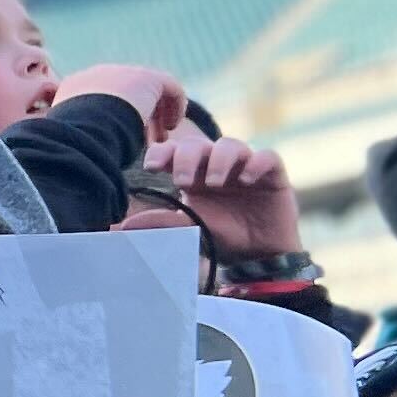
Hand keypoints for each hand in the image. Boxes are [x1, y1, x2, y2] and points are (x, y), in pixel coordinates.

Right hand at [57, 63, 185, 140]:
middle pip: (126, 92)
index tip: (122, 138)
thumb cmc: (75, 141)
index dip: (115, 118)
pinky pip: (168, 87)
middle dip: (138, 115)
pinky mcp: (147, 77)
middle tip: (148, 141)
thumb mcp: (70, 137)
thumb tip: (81, 152)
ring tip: (162, 138)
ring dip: (156, 114)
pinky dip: (173, 106)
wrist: (85, 125)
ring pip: (147, 91)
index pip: (101, 97)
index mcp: (75, 87)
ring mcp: (123, 72)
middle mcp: (98, 74)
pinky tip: (171, 126)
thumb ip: (77, 135)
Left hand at [146, 127, 304, 261]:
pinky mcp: (272, 173)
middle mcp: (216, 163)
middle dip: (187, 157)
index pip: (174, 151)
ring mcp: (244, 165)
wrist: (258, 252)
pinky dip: (256, 163)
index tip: (151, 166)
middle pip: (199, 144)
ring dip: (220, 160)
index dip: (161, 152)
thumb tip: (123, 226)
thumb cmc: (221, 234)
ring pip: (231, 145)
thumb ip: (162, 222)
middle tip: (182, 180)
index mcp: (192, 172)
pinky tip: (248, 179)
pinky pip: (267, 157)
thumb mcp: (190, 227)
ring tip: (215, 182)